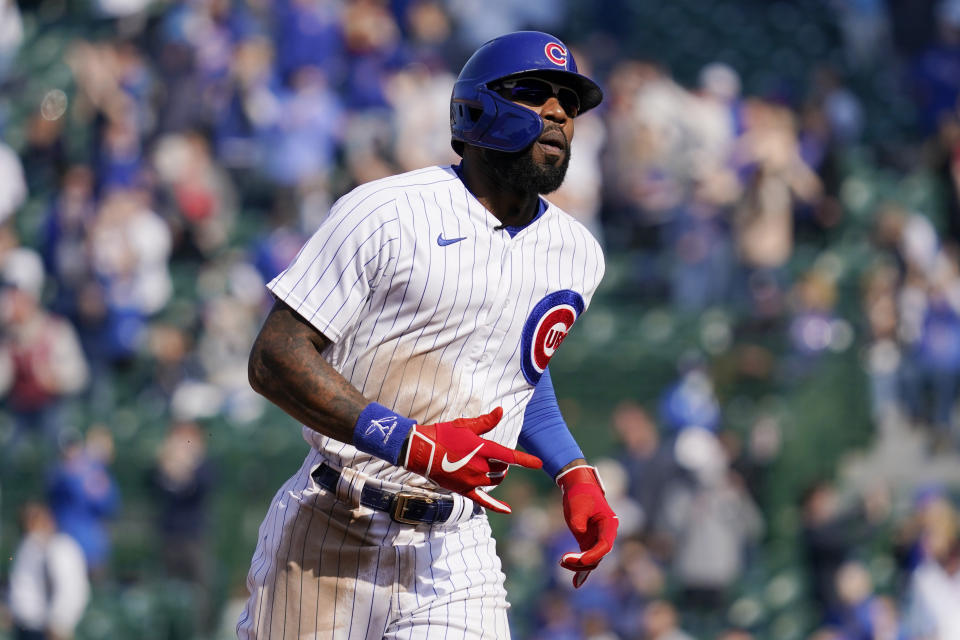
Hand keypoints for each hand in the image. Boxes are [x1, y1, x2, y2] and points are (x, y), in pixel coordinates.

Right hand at [403, 407, 541, 512]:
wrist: (420, 451)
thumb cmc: (443, 434)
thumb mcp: (465, 425)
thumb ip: (486, 422)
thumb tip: (501, 411)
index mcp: (483, 449)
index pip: (510, 456)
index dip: (526, 460)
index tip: (539, 464)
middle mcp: (480, 467)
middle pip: (503, 469)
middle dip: (503, 463)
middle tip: (491, 455)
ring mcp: (472, 480)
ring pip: (495, 481)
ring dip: (498, 475)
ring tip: (490, 468)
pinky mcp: (464, 490)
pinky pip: (483, 501)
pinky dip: (496, 506)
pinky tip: (507, 510)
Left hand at [556, 465, 617, 587]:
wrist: (578, 486)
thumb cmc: (580, 494)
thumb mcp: (578, 506)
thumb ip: (580, 520)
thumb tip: (580, 532)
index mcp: (609, 524)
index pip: (605, 545)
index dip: (594, 555)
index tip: (581, 559)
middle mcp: (606, 534)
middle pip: (598, 556)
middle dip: (582, 562)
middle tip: (563, 560)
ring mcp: (596, 539)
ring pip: (591, 560)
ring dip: (578, 565)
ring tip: (561, 561)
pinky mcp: (588, 541)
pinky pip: (586, 558)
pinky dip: (580, 569)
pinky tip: (576, 584)